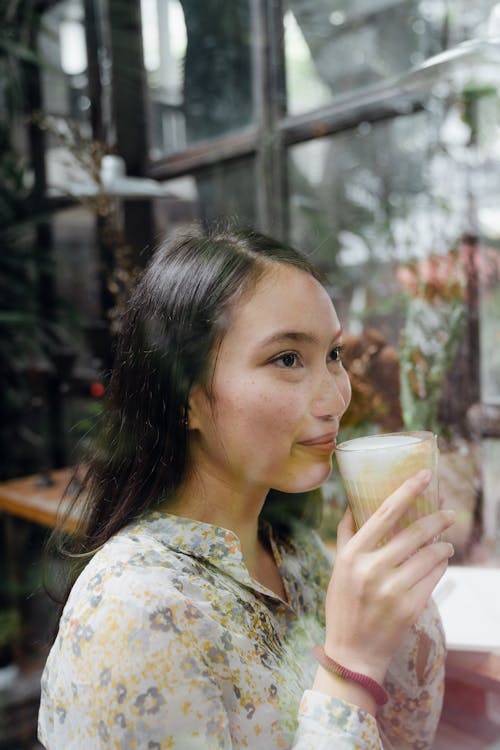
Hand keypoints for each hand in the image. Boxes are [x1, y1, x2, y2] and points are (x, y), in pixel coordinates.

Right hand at [323, 470, 454, 684]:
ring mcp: (392, 589)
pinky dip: (440, 568)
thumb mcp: (338, 569)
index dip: (407, 491)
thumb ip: (346, 537)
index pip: (385, 512)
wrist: (352, 652)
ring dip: (442, 546)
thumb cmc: (344, 606)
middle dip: (437, 520)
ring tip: (445, 544)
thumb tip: (352, 507)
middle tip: (449, 513)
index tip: (424, 475)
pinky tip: (440, 564)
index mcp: (353, 555)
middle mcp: (372, 569)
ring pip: (429, 556)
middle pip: (414, 532)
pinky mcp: (409, 607)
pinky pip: (434, 578)